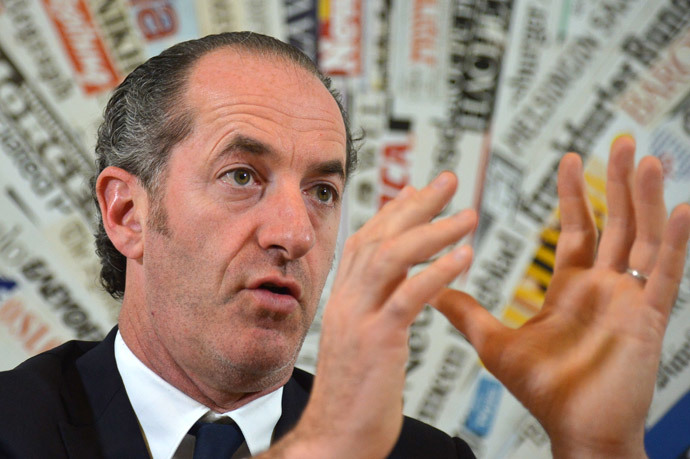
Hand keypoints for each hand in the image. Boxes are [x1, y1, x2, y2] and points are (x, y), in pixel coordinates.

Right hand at [264, 172, 476, 457]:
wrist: (334, 439)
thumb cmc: (355, 398)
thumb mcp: (361, 343)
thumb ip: (376, 310)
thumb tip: (399, 291)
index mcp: (344, 300)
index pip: (366, 241)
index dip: (395, 212)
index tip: (420, 191)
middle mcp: (346, 301)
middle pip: (379, 236)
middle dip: (417, 204)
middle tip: (450, 181)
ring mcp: (358, 319)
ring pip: (391, 258)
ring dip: (432, 231)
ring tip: (468, 215)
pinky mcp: (376, 341)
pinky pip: (407, 297)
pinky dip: (436, 272)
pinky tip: (462, 256)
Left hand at [433, 136, 689, 457]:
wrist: (576, 430)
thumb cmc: (544, 391)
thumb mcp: (494, 343)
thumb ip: (466, 313)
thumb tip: (431, 291)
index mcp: (571, 289)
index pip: (577, 230)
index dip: (574, 195)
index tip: (570, 159)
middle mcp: (602, 288)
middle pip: (614, 223)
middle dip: (616, 183)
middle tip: (620, 142)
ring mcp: (628, 300)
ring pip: (641, 238)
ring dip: (644, 199)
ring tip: (646, 158)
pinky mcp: (647, 319)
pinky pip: (664, 274)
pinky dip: (674, 242)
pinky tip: (680, 209)